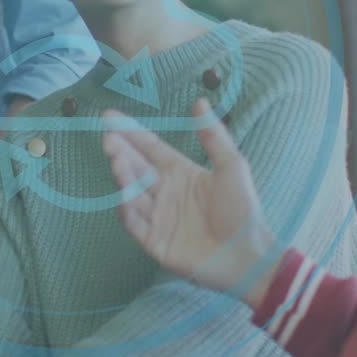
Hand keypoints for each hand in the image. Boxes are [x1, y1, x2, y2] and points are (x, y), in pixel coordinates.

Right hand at [102, 99, 279, 308]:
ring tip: (116, 156)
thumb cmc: (243, 210)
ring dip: (122, 174)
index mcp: (181, 172)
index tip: (108, 117)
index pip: (150, 148)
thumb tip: (199, 101)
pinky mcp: (154, 241)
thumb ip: (213, 136)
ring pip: (132, 192)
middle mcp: (165, 192)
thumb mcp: (232, 166)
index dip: (130, 132)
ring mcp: (157, 216)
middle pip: (136, 167)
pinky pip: (134, 222)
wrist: (249, 256)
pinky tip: (124, 192)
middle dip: (120, 151)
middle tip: (108, 137)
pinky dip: (126, 207)